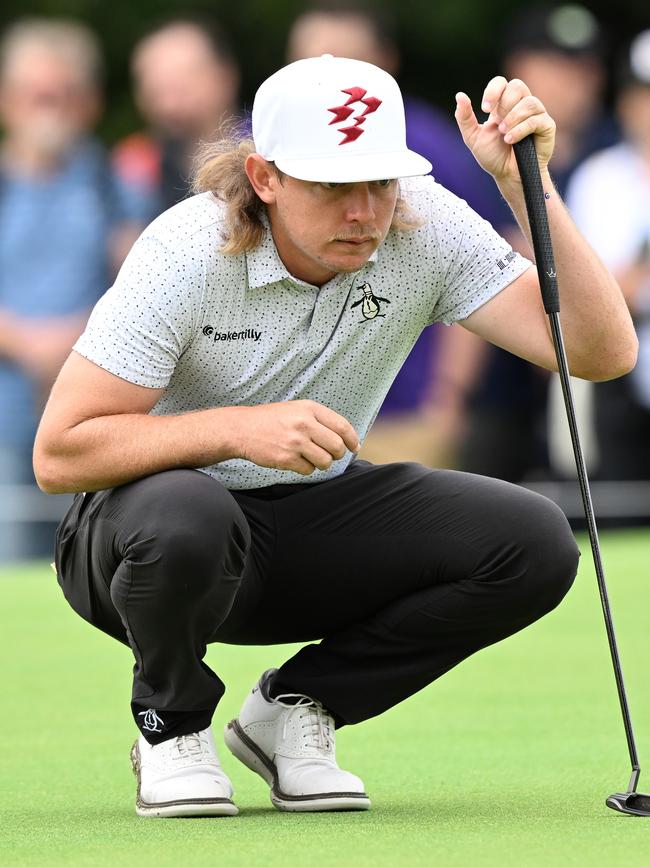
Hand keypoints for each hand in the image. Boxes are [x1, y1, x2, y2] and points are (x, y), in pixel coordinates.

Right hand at [234, 400, 359, 474]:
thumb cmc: (271, 420)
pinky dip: (305, 468)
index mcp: (309, 409)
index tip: (354, 446)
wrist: (241, 429)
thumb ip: (319, 419)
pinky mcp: (286, 458)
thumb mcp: (296, 409)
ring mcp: (295, 442)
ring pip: (325, 461)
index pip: (342, 426)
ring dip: (322, 463)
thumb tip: (345, 438)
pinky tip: (296, 460)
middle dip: (337, 454)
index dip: (352, 439)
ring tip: (311, 457)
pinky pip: (308, 470)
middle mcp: (304, 424)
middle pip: (336, 446)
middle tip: (330, 455)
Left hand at [454, 77, 555, 183]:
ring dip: (513, 117)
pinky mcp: (546, 126)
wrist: (509, 176)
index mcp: (503, 105)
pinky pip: (536, 119)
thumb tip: (459, 95)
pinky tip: (510, 140)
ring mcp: (536, 114)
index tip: (485, 109)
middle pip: (517, 86)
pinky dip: (521, 129)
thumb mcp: (473, 138)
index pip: (501, 83)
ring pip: (529, 102)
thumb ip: (465, 118)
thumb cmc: (493, 157)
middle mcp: (521, 105)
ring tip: (504, 134)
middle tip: (497, 124)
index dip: (493, 90)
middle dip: (504, 104)